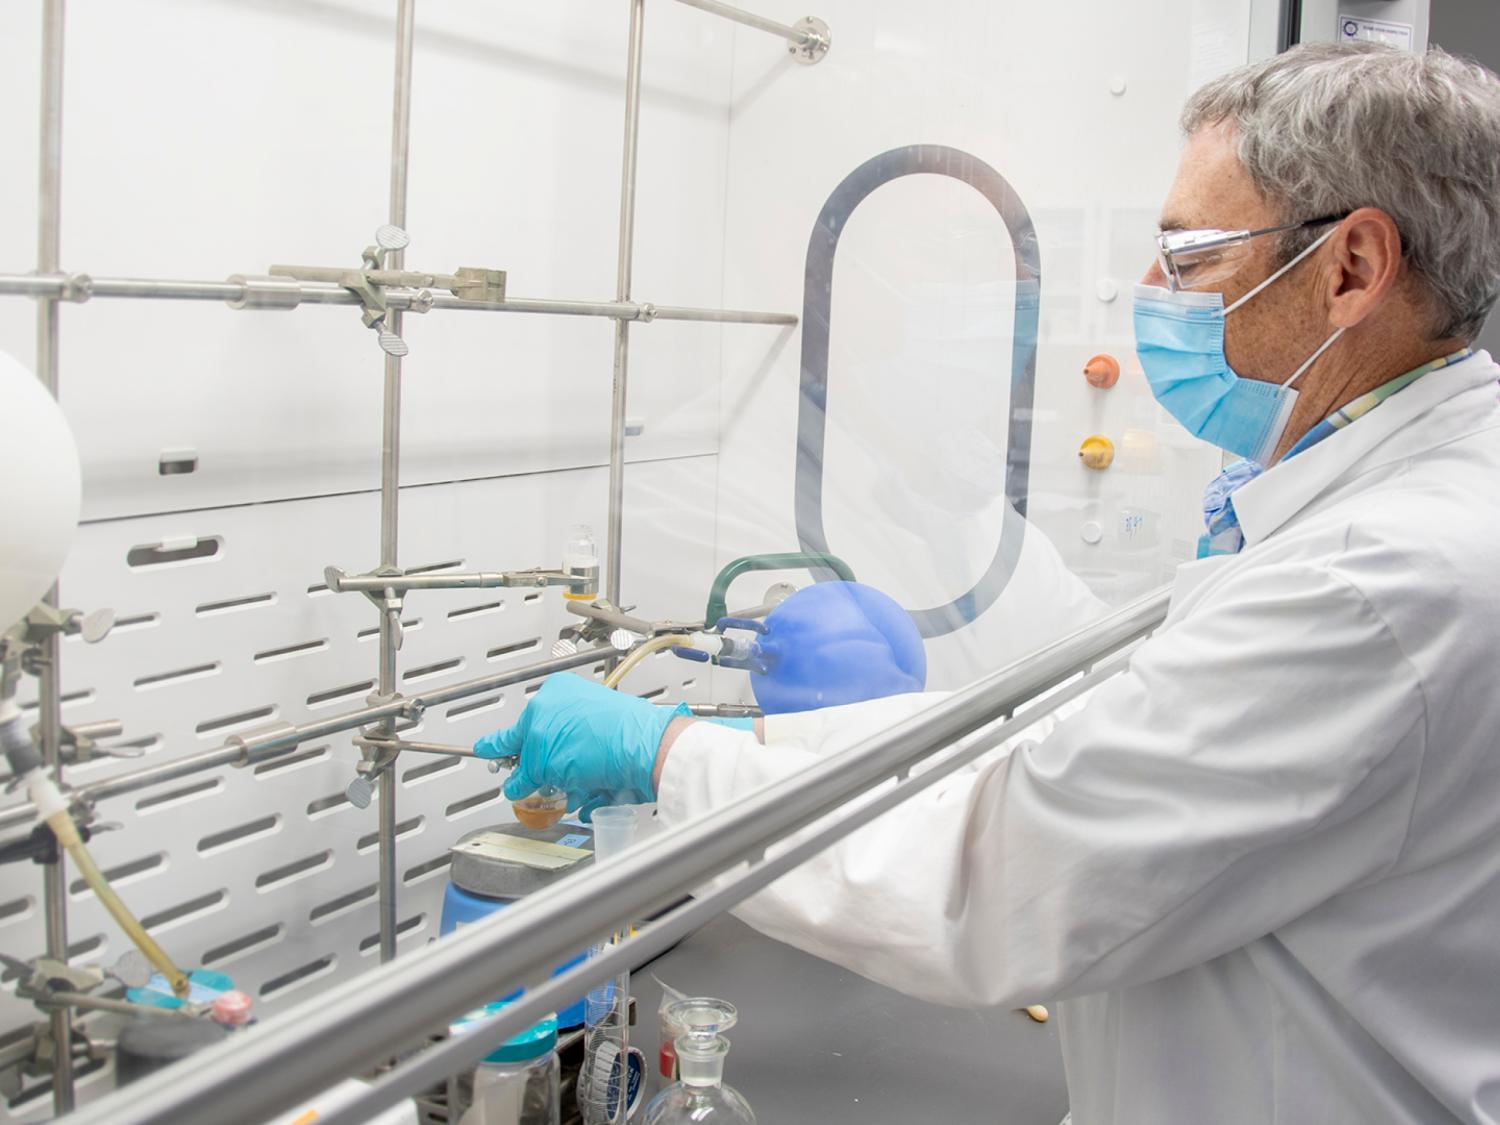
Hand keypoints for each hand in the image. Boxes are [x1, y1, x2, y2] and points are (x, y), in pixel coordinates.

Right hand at [473, 673, 687, 817]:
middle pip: (544, 751)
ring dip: (569, 786)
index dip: (499, 747)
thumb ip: (522, 773)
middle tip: (536, 785)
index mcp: (553, 697)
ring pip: (568, 768)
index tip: (484, 750)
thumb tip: (514, 784)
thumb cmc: (598, 739)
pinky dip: (592, 790)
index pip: (517, 728)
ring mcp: (596, 730)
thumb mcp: (542, 759)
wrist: (644, 751)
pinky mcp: (615, 751)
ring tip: (577, 789)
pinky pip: (592, 776)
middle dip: (542, 773)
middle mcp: (575, 710)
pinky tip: (595, 793)